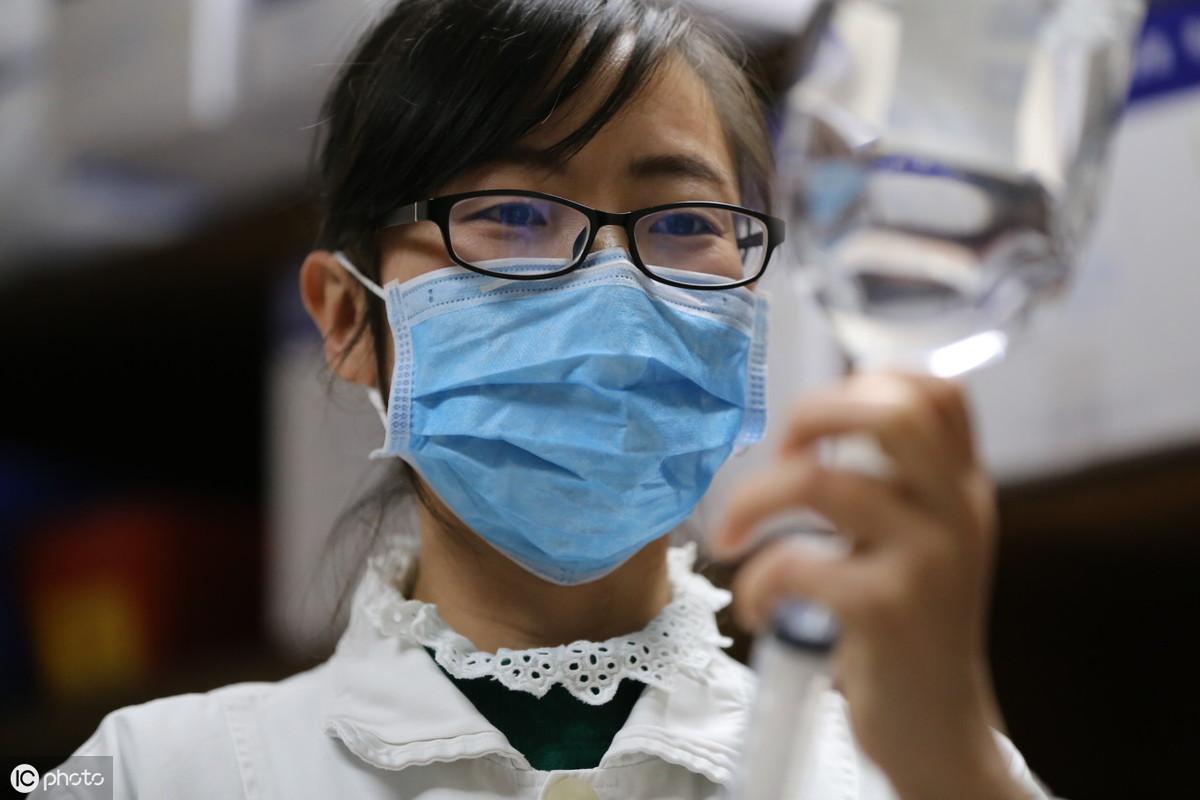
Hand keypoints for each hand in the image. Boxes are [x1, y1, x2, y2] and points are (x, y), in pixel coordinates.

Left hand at [712, 373, 1025, 799]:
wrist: (937, 730)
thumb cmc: (908, 628)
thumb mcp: (919, 542)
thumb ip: (893, 483)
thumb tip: (815, 418)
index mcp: (960, 489)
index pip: (938, 394)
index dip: (869, 380)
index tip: (820, 424)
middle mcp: (956, 513)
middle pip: (893, 413)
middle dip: (813, 413)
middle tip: (781, 452)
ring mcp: (926, 562)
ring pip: (821, 482)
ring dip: (752, 501)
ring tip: (733, 538)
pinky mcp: (888, 613)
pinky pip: (796, 563)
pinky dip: (756, 581)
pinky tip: (758, 608)